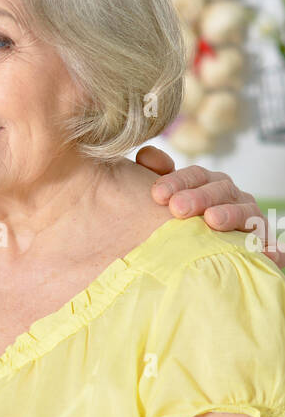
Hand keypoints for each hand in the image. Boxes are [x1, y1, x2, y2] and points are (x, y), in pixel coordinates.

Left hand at [138, 145, 281, 264]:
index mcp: (207, 184)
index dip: (177, 181)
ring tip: (212, 221)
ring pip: (245, 212)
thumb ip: (155, 177)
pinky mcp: (264, 243)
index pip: (195, 175)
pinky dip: (270, 248)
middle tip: (178, 208)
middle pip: (219, 189)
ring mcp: (249, 218)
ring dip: (230, 215)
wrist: (198, 261)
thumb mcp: (166, 201)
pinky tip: (266, 252)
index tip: (157, 194)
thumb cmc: (179, 227)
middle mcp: (230, 197)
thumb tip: (145, 155)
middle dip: (199, 197)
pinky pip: (268, 244)